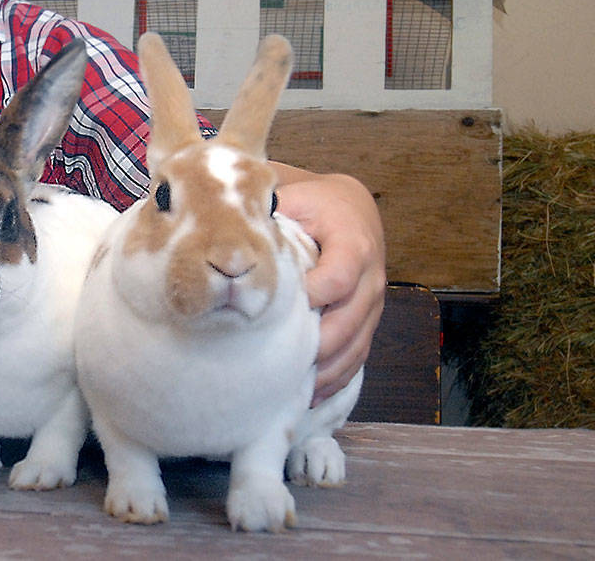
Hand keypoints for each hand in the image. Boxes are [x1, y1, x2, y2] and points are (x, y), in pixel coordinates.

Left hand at [273, 167, 385, 402]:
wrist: (352, 211)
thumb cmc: (314, 206)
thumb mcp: (296, 198)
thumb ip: (268, 214)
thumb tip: (221, 228)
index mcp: (353, 243)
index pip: (340, 275)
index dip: (316, 294)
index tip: (283, 306)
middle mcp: (370, 278)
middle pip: (350, 320)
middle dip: (318, 345)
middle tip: (282, 362)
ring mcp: (373, 304)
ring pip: (357, 345)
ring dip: (327, 371)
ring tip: (294, 390)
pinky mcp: (368, 323)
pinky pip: (359, 356)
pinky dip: (337, 378)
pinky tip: (310, 395)